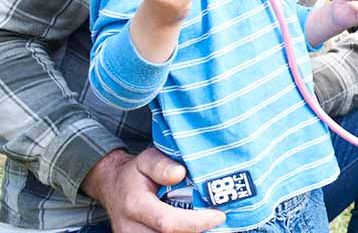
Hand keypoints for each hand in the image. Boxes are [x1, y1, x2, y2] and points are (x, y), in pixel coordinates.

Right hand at [82, 148, 224, 231]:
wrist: (111, 187)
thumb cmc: (134, 172)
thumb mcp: (146, 159)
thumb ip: (161, 165)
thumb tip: (180, 173)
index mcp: (135, 205)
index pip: (168, 222)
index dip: (196, 222)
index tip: (219, 215)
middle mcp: (130, 229)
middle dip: (197, 231)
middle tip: (218, 220)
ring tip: (208, 223)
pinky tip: (195, 227)